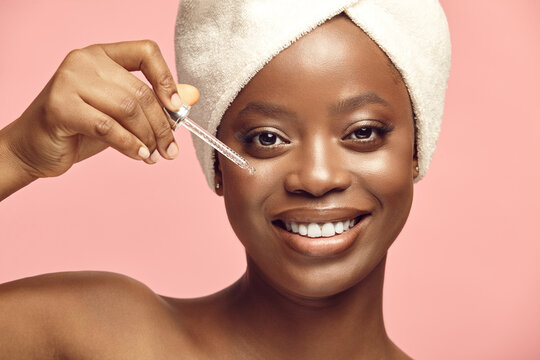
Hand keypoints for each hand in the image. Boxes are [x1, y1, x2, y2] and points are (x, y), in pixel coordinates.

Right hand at [3, 40, 199, 178]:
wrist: (34, 147)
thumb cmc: (79, 128)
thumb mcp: (120, 114)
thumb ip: (152, 104)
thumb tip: (191, 97)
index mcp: (102, 55)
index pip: (146, 51)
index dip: (167, 79)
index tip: (177, 108)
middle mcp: (85, 61)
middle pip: (140, 91)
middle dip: (162, 125)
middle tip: (170, 150)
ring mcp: (69, 80)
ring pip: (128, 109)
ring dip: (148, 138)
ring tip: (153, 156)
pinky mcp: (60, 106)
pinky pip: (108, 127)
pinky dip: (129, 145)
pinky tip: (139, 156)